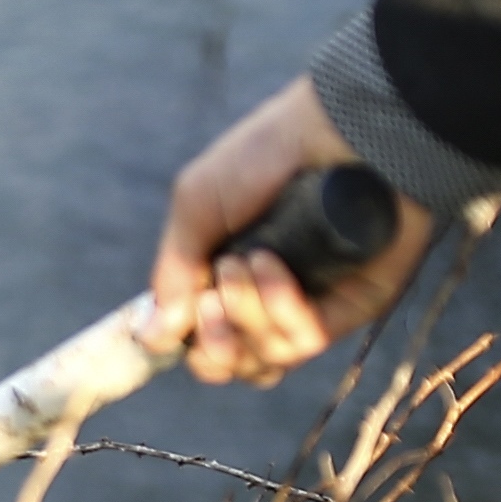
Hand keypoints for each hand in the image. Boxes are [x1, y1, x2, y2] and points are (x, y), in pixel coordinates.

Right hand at [144, 76, 436, 387]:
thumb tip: (152, 337)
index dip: (191, 344)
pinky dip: (280, 308)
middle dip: (214, 343)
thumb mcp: (198, 204)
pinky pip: (302, 343)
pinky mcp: (347, 309)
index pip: (204, 346)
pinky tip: (276, 267)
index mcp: (228, 280)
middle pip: (231, 366)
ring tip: (251, 261)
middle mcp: (267, 302)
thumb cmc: (264, 156)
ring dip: (245, 314)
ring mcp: (308, 308)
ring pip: (263, 361)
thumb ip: (173, 272)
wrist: (337, 134)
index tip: (185, 316)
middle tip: (214, 301)